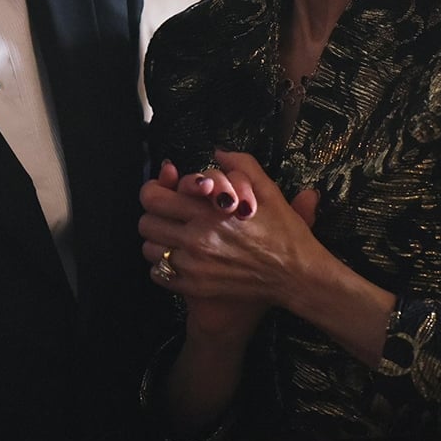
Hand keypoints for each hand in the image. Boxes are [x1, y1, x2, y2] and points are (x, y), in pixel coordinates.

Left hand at [139, 152, 320, 316]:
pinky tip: (180, 260)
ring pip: (149, 249)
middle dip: (154, 214)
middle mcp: (196, 238)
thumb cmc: (283, 232)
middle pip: (145, 223)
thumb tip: (218, 154)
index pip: (154, 198)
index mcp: (208, 211)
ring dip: (158, 241)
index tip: (162, 191)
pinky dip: (165, 266)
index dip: (153, 190)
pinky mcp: (195, 286)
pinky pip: (159, 274)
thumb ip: (241, 165)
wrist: (295, 275)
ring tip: (174, 237)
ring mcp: (193, 266)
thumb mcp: (268, 190)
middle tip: (167, 214)